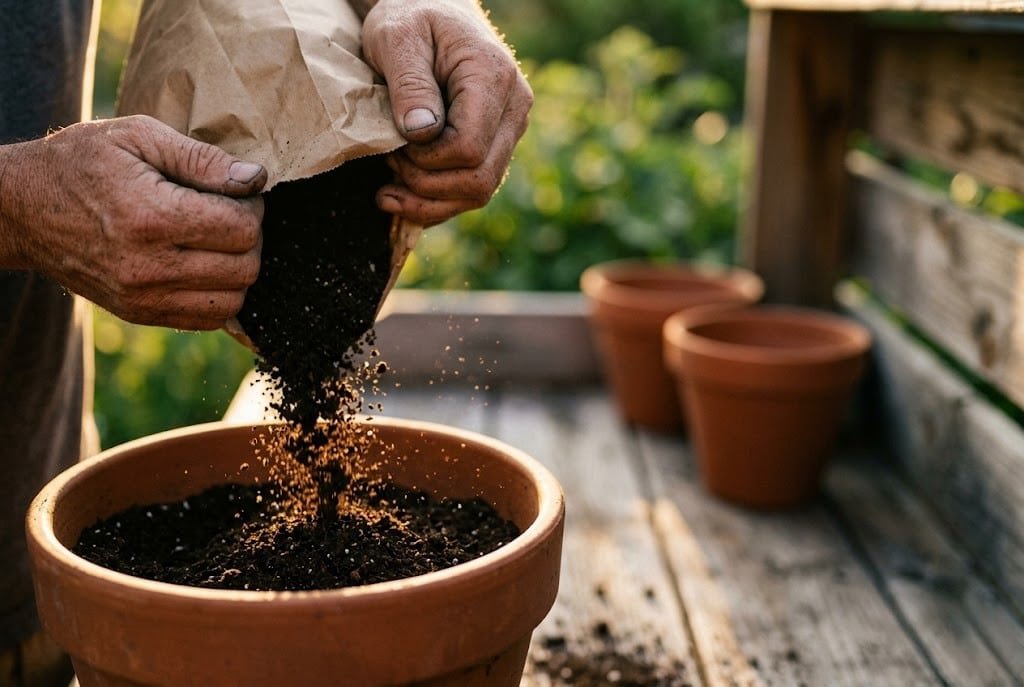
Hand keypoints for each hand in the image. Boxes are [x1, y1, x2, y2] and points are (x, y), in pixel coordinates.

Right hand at [0, 115, 265, 329]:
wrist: (21, 209)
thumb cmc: (81, 162)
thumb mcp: (137, 136)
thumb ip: (202, 158)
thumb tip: (255, 178)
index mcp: (151, 217)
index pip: (242, 229)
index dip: (250, 207)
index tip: (235, 192)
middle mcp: (149, 266)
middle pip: (245, 268)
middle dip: (249, 239)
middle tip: (228, 216)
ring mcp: (143, 297)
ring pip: (233, 301)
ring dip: (237, 271)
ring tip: (216, 242)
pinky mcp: (138, 313)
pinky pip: (207, 319)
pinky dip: (217, 294)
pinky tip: (202, 265)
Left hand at [360, 0, 532, 225]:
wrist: (431, 11)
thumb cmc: (410, 18)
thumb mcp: (396, 38)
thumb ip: (409, 84)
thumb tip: (421, 134)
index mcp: (493, 77)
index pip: (468, 147)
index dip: (426, 159)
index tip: (393, 144)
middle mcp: (514, 108)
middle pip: (479, 178)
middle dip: (426, 186)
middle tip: (389, 164)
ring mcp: (510, 129)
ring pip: (480, 191)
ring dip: (431, 202)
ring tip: (389, 189)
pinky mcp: (498, 144)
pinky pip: (475, 188)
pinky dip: (438, 202)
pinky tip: (403, 196)